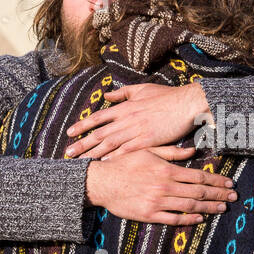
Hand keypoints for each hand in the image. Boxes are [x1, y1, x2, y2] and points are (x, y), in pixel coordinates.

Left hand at [65, 82, 210, 158]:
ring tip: (81, 162)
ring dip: (93, 153)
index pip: (98, 117)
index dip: (82, 125)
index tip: (70, 133)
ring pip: (110, 144)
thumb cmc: (166, 96)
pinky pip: (127, 151)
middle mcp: (126, 119)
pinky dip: (115, 157)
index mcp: (125, 107)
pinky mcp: (148, 141)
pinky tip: (104, 164)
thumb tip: (107, 96)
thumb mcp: (142, 89)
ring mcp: (136, 130)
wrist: (185, 104)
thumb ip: (123, 93)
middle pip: (99, 133)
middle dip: (82, 144)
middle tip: (67, 153)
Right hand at [85, 150, 235, 225]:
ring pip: (190, 207)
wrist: (101, 182)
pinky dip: (189, 220)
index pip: (198, 177)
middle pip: (198, 193)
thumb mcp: (147, 151)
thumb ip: (171, 153)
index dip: (216, 181)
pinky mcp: (149, 215)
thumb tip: (193, 151)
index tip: (229, 184)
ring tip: (222, 208)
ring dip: (209, 208)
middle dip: (218, 195)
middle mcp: (165, 187)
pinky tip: (200, 219)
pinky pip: (173, 219)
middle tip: (233, 197)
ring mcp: (157, 203)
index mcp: (166, 170)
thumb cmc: (124, 164)